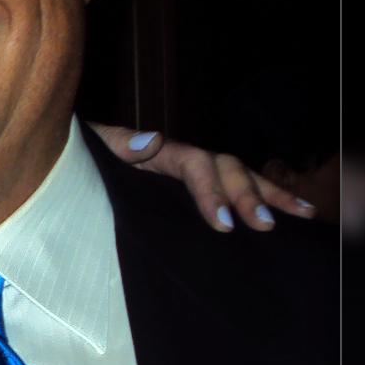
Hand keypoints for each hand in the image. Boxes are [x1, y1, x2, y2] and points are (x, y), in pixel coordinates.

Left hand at [88, 123, 318, 232]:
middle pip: (225, 168)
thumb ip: (117, 145)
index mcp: (159, 152)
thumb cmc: (75, 161)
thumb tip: (152, 139)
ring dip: (269, 195)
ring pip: (237, 177)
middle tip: (264, 226)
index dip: (213, 192)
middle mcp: (181, 161)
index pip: (196, 165)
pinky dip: (261, 199)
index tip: (223, 223)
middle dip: (248, 195)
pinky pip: (228, 194)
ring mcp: (186, 177)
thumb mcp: (91, 149)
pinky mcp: (185, 196)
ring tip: (303, 214)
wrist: (62, 165)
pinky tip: (291, 215)